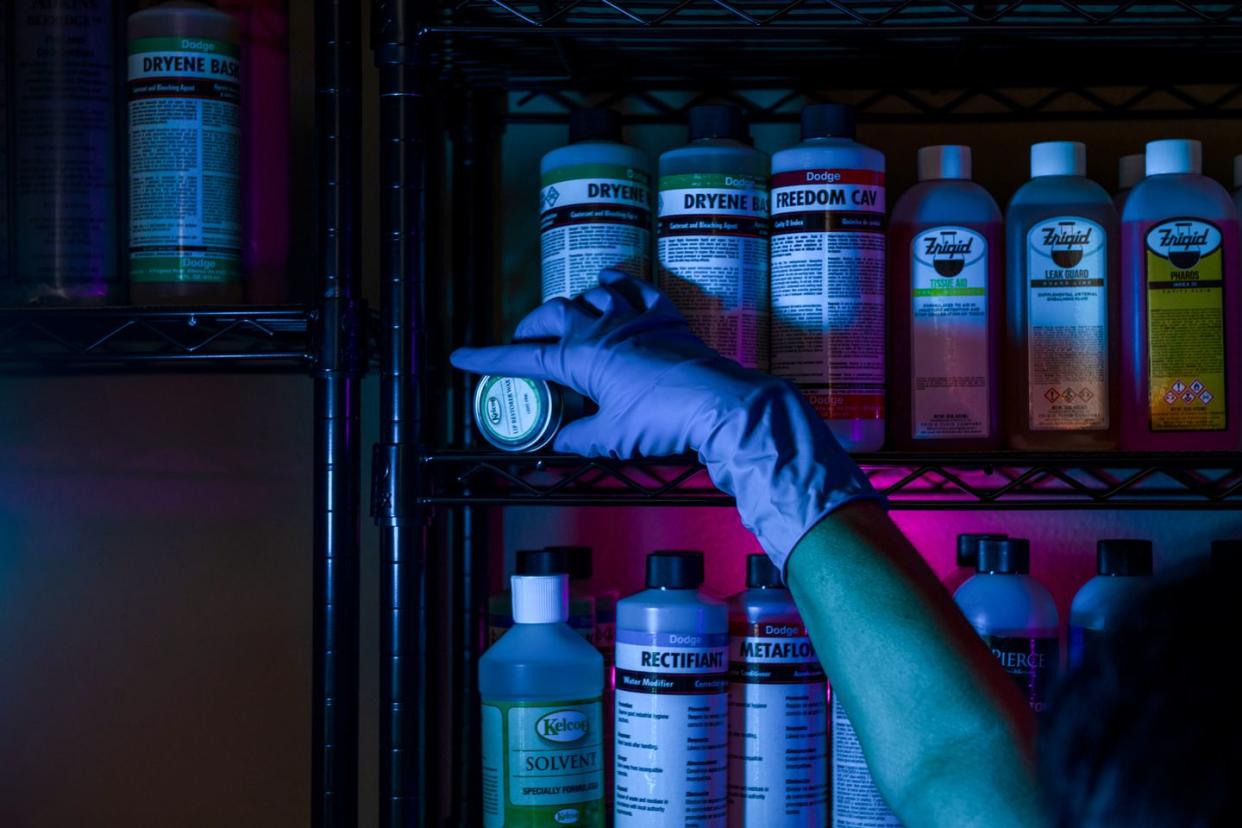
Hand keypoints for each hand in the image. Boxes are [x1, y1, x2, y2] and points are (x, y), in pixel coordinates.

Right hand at [450, 270, 880, 573]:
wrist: (720, 403)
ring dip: (570, 304)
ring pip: (590, 295)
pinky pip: (635, 288)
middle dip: (529, 328)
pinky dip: (617, 284)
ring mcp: (635, 316)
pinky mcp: (665, 317)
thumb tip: (562, 440)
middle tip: (519, 344)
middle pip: (552, 315)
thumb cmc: (662, 420)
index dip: (488, 358)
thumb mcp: (612, 438)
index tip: (460, 358)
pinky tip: (609, 283)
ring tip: (561, 315)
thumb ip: (580, 436)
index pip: (523, 356)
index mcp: (581, 354)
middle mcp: (602, 326)